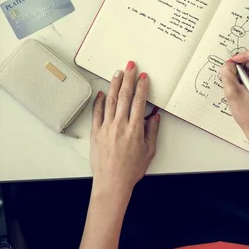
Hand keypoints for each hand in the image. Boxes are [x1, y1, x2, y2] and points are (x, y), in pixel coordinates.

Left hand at [91, 62, 159, 195]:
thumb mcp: (148, 152)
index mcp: (134, 129)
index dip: (141, 87)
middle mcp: (119, 125)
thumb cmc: (130, 170)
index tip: (143, 77)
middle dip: (128, 79)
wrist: (112, 182)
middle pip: (124, 96)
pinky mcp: (95, 132)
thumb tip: (153, 117)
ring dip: (114, 85)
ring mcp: (106, 128)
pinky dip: (98, 101)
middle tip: (130, 66)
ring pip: (109, 101)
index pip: (138, 101)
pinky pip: (96, 113)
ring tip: (117, 73)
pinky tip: (101, 93)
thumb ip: (152, 132)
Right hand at [221, 45, 248, 150]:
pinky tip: (242, 89)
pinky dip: (247, 78)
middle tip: (231, 79)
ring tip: (237, 87)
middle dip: (241, 67)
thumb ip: (227, 75)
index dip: (243, 55)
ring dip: (243, 74)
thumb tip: (227, 64)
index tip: (233, 63)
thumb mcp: (232, 93)